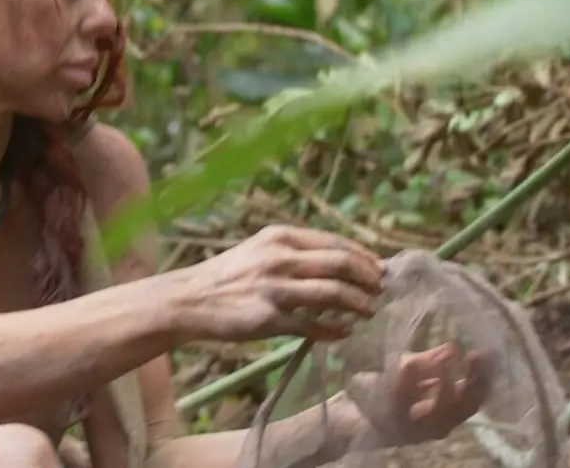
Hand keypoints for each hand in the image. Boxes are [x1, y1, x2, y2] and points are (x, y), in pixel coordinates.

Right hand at [169, 225, 383, 342]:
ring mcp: (275, 289)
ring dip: (359, 304)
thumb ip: (296, 252)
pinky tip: (344, 332)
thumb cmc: (228, 275)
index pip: (335, 242)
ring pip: (333, 294)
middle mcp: (280, 258)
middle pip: (341, 264)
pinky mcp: (268, 319)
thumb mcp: (260, 249)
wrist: (189, 299)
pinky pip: (312, 326)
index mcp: (280, 237)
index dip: (363, 256)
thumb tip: (340, 261)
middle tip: (381, 290)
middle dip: (368, 278)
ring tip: (370, 311)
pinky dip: (334, 330)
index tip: (378, 268)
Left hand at [336, 342, 493, 448]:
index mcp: (448, 410)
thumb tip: (453, 348)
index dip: (487, 376)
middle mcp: (439, 425)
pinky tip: (409, 364)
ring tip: (443, 360)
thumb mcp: (413, 368)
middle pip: (466, 407)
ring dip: (443, 384)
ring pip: (439, 412)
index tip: (492, 352)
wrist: (352, 413)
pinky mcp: (394, 426)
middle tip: (476, 355)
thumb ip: (432, 361)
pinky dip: (407, 384)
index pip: (476, 395)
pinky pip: (403, 405)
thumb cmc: (386, 389)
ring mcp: (418, 429)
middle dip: (474, 382)